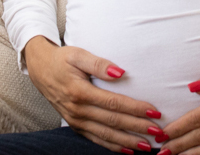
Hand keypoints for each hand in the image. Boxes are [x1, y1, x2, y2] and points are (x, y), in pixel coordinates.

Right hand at [23, 36, 165, 152]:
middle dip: (137, 128)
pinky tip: (127, 150)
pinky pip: (96, 139)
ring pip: (106, 135)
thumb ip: (99, 64)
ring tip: (148, 147)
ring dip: (128, 142)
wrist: (40, 69)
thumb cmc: (62, 59)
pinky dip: (112, 146)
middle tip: (158, 132)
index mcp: (80, 92)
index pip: (114, 104)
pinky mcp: (75, 125)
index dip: (135, 109)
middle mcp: (78, 110)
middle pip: (113, 122)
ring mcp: (76, 120)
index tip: (154, 112)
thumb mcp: (78, 54)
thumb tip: (121, 72)